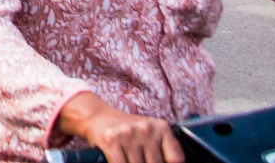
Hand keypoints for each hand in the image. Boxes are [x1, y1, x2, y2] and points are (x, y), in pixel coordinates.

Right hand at [58, 92, 183, 162]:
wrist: (98, 117)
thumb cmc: (128, 130)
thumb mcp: (151, 134)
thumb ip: (164, 149)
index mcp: (161, 128)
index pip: (176, 159)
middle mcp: (146, 129)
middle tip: (139, 160)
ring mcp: (129, 135)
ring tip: (130, 159)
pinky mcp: (112, 141)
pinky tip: (118, 161)